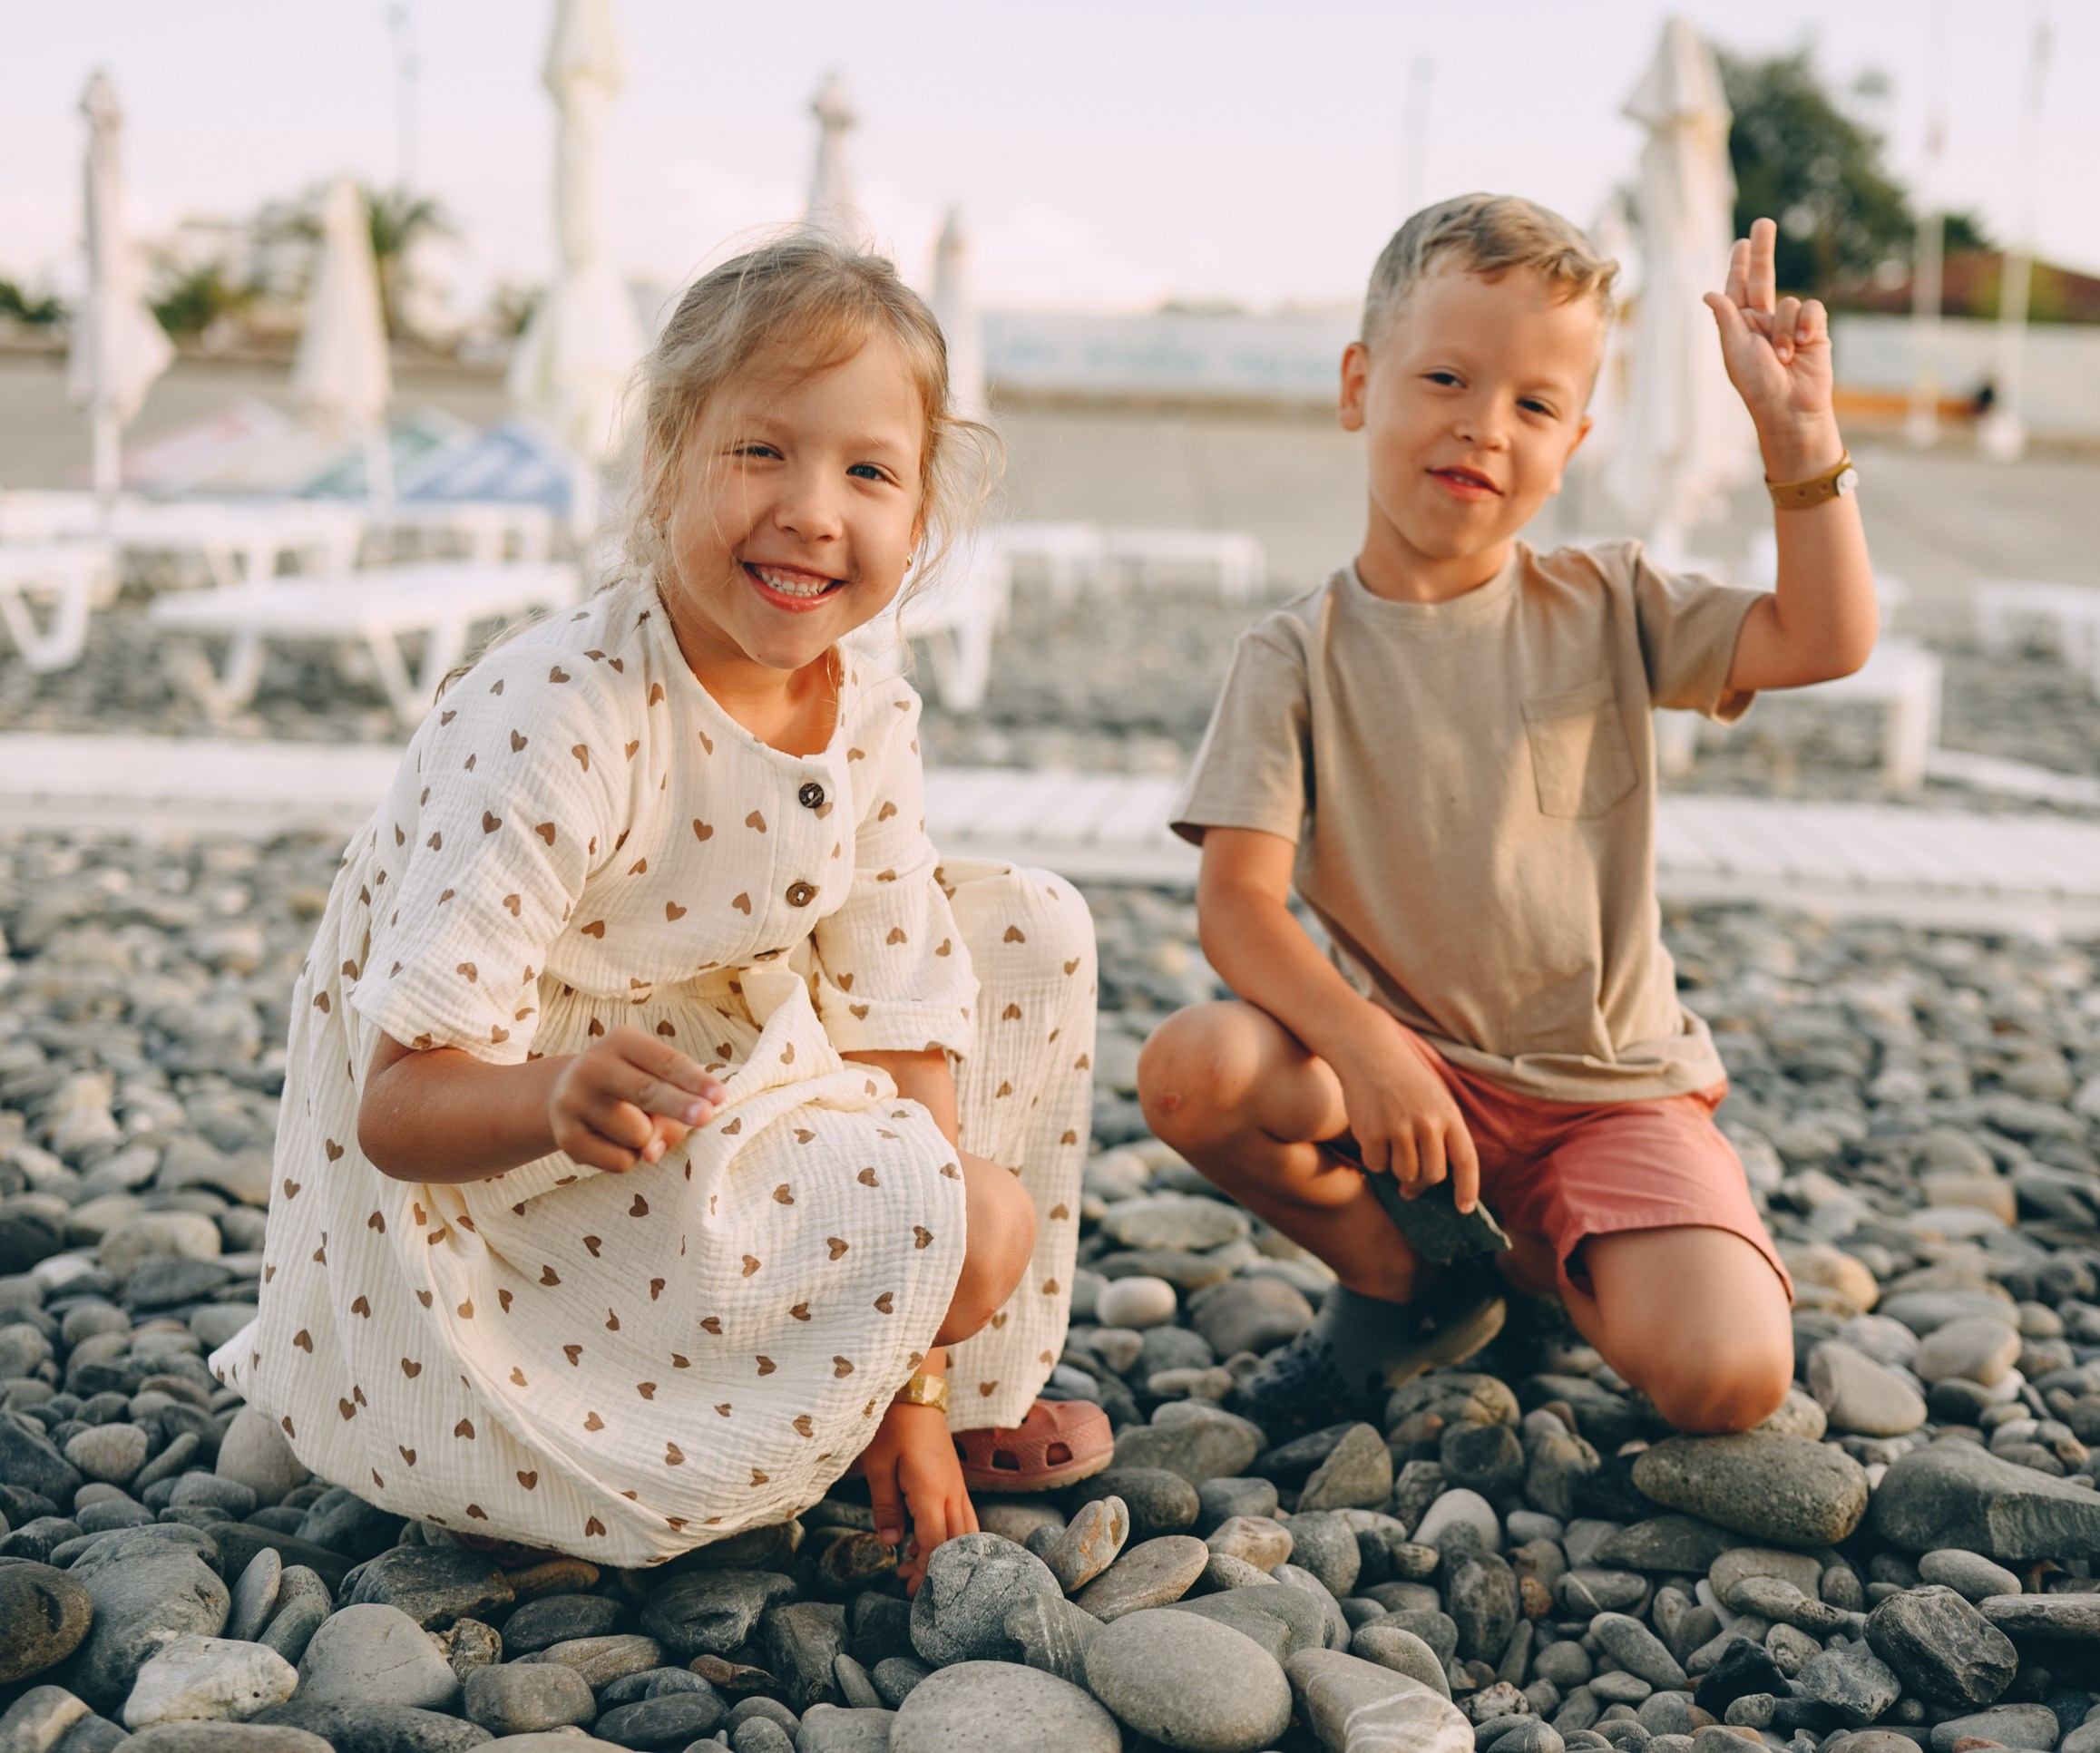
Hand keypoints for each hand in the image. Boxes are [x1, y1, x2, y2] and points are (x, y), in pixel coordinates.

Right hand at [545, 1025, 723, 1172]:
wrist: (564, 1093)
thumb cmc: (627, 1084)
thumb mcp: (651, 1078)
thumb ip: (669, 1106)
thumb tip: (650, 1154)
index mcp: (622, 1041)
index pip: (666, 1062)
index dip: (695, 1081)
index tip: (720, 1095)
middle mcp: (593, 1066)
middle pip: (647, 1092)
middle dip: (679, 1105)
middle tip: (706, 1116)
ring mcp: (574, 1101)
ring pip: (638, 1135)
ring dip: (649, 1139)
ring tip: (631, 1124)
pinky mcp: (566, 1137)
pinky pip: (620, 1161)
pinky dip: (629, 1159)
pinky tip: (612, 1140)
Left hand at [856, 1393, 976, 1594]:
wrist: (916, 1395)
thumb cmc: (893, 1427)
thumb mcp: (878, 1466)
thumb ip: (885, 1507)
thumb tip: (892, 1543)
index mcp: (932, 1491)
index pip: (938, 1543)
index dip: (926, 1569)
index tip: (908, 1586)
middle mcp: (952, 1492)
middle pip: (957, 1543)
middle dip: (937, 1570)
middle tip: (910, 1588)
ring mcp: (957, 1487)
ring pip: (965, 1532)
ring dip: (945, 1555)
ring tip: (914, 1568)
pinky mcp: (954, 1482)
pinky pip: (961, 1518)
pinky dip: (948, 1538)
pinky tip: (922, 1543)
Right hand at [1329, 1008, 1479, 1212]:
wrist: (1369, 1053)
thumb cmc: (1404, 1080)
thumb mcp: (1434, 1099)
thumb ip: (1441, 1134)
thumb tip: (1431, 1180)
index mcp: (1449, 1115)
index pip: (1466, 1161)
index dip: (1467, 1189)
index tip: (1464, 1209)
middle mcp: (1427, 1123)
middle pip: (1432, 1176)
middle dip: (1423, 1185)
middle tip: (1413, 1186)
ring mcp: (1399, 1128)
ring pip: (1404, 1175)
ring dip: (1397, 1172)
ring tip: (1391, 1149)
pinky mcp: (1372, 1132)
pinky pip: (1377, 1166)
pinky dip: (1374, 1161)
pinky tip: (1372, 1138)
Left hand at [1704, 217, 1841, 477]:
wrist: (1791, 407)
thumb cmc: (1758, 385)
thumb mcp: (1736, 351)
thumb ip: (1726, 318)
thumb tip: (1708, 293)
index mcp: (1740, 326)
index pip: (1738, 289)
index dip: (1739, 266)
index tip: (1741, 244)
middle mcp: (1764, 322)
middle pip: (1763, 278)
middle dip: (1763, 251)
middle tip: (1764, 222)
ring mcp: (1790, 325)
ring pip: (1789, 303)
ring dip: (1786, 331)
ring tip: (1783, 357)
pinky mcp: (1815, 330)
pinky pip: (1812, 310)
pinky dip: (1806, 326)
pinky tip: (1804, 346)